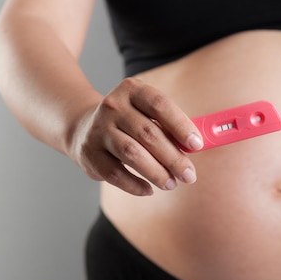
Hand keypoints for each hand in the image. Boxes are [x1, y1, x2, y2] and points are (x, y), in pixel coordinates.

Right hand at [69, 77, 203, 195]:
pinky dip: (134, 185)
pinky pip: (115, 173)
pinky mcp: (90, 154)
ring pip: (132, 153)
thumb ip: (170, 128)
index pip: (160, 104)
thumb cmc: (129, 123)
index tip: (197, 145)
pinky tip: (149, 190)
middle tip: (189, 175)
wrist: (83, 127)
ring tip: (171, 184)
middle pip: (148, 133)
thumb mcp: (147, 114)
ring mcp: (99, 129)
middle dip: (173, 158)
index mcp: (132, 90)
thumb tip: (195, 148)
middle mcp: (113, 106)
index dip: (180, 125)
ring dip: (156, 172)